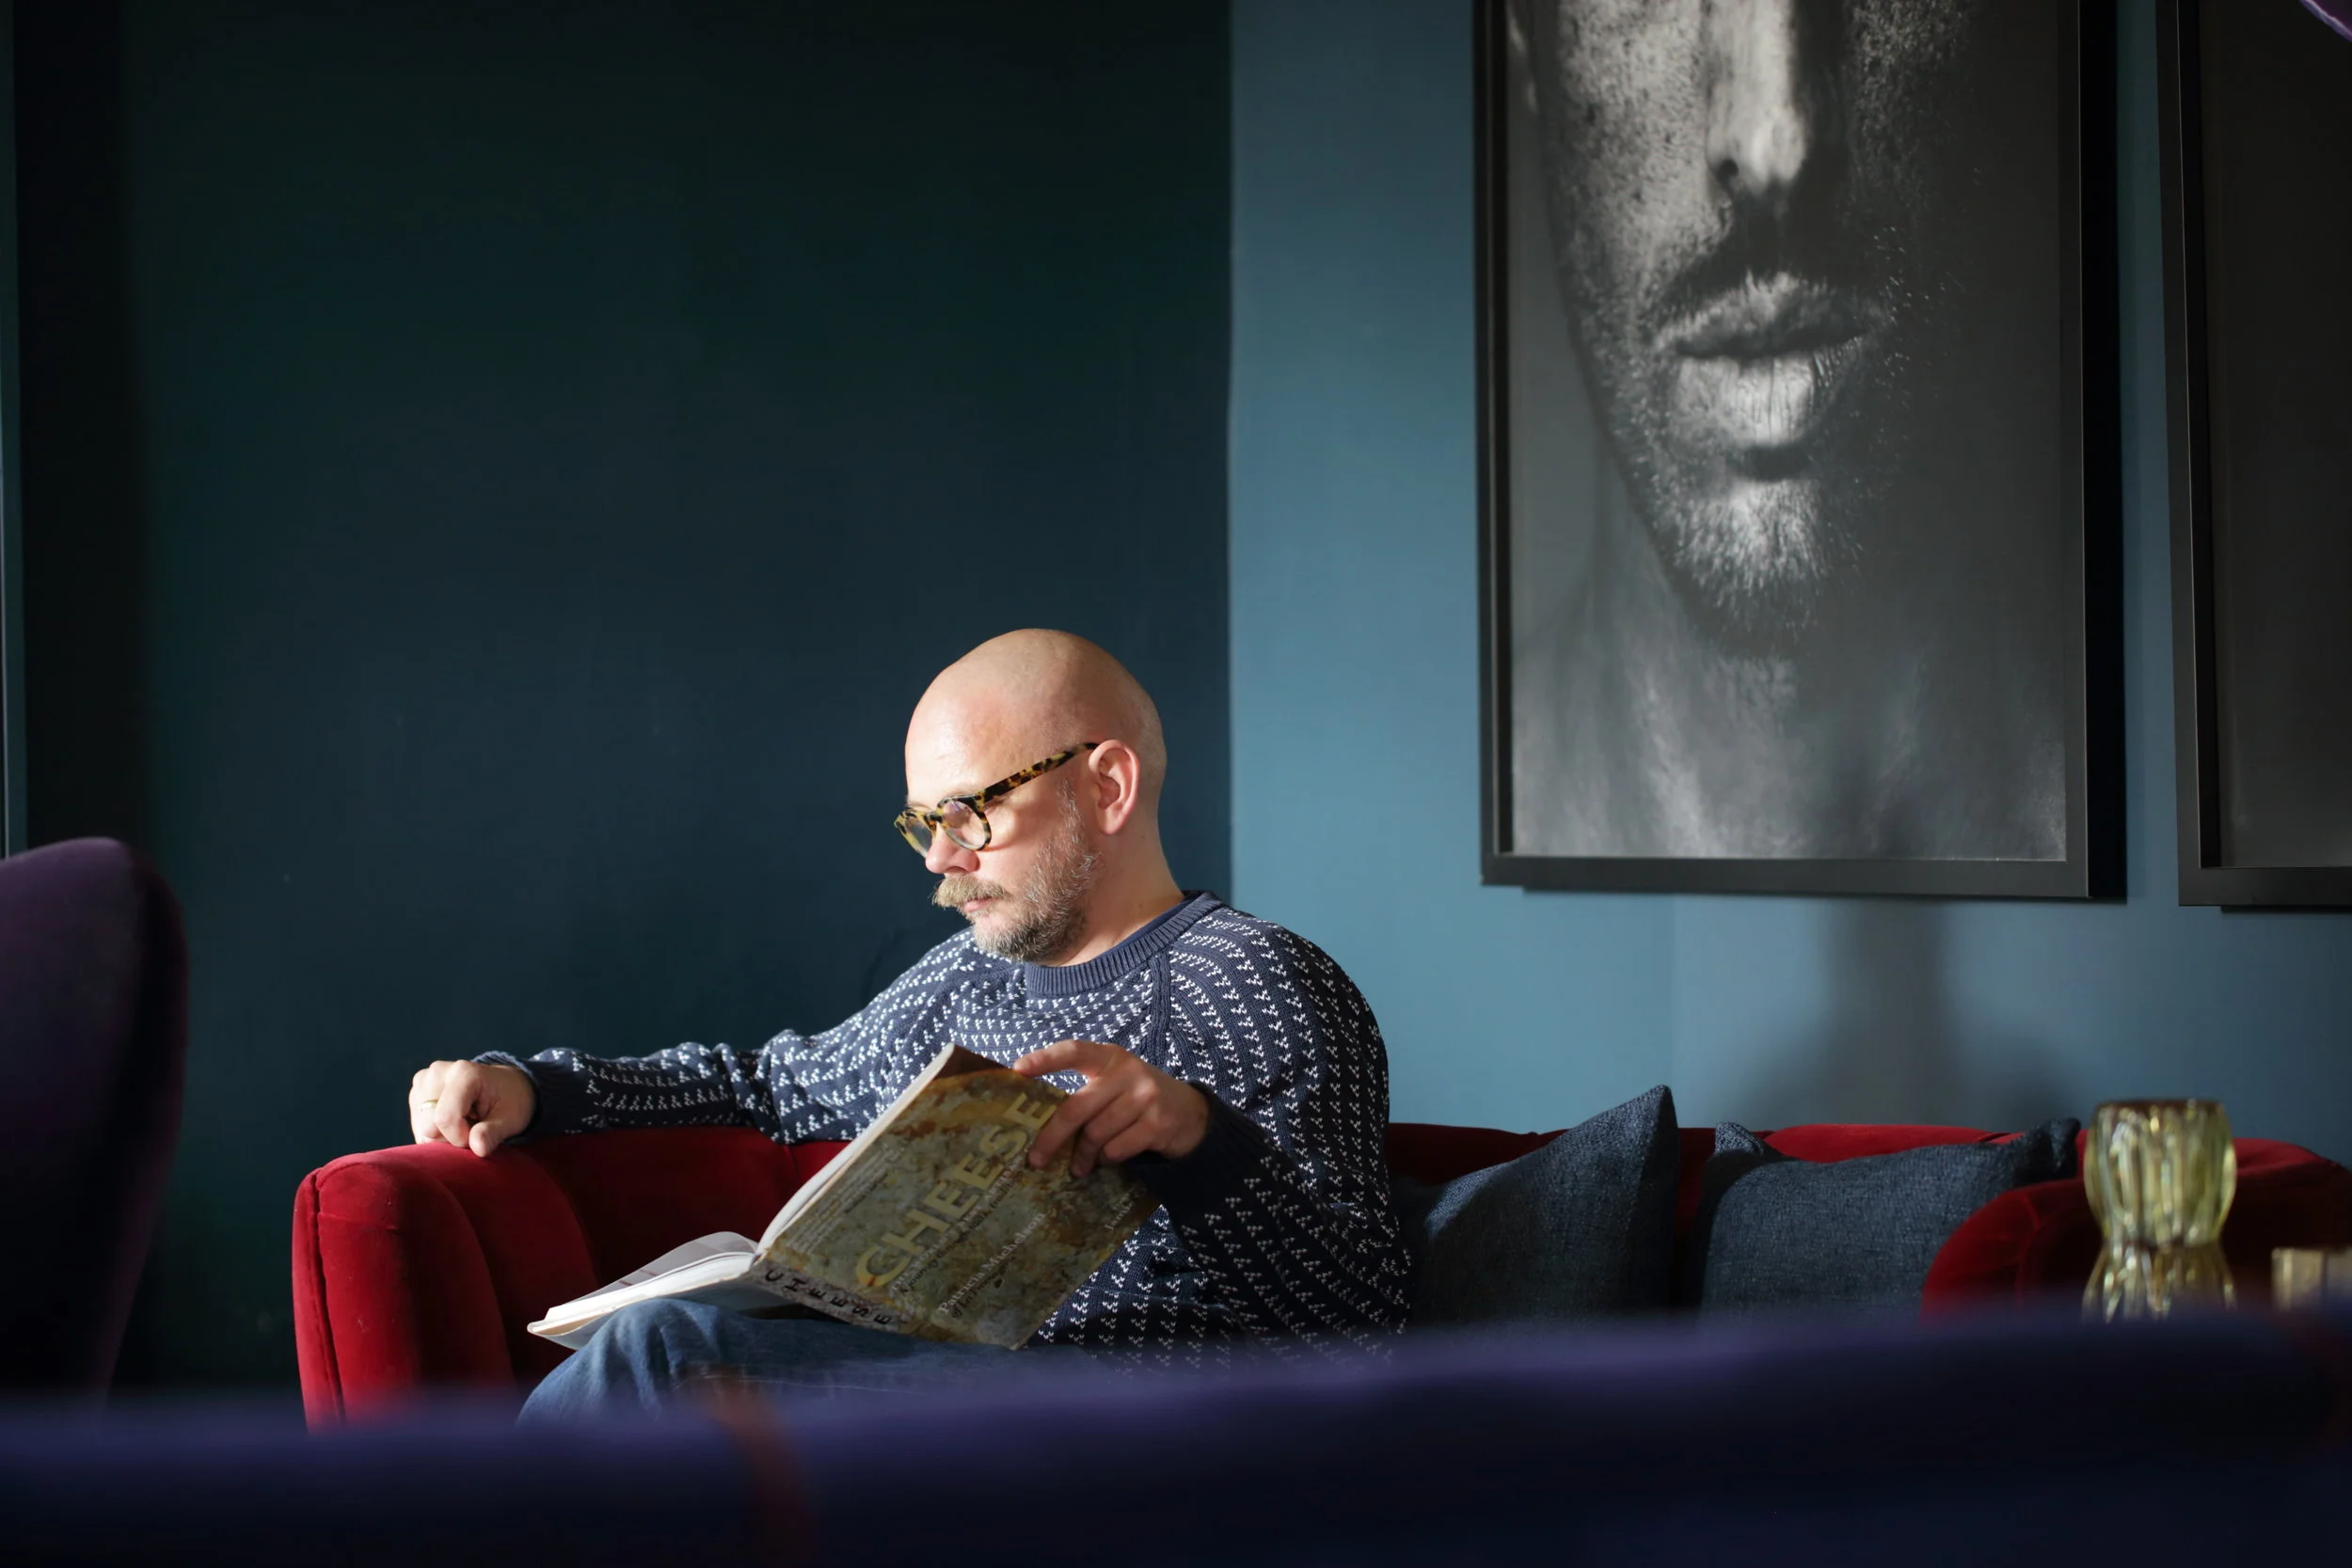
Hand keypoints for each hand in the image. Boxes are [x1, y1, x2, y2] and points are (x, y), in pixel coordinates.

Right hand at [408, 1059, 535, 1156]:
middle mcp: (438, 1072)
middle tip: (473, 1127)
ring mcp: (424, 1081)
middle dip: (451, 1137)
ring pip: (422, 1129)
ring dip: (443, 1136)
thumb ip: (493, 1133)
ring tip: (464, 1122)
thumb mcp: (510, 1119)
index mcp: (463, 1073)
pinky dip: (436, 1134)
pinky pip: (418, 1128)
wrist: (504, 1086)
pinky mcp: (416, 1093)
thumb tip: (478, 1148)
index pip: (445, 1118)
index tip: (477, 1137)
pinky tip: (452, 1122)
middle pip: (429, 1126)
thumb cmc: (510, 1101)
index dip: (459, 1138)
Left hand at [1014, 1038, 1209, 1176]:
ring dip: (1084, 1156)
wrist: (1191, 1113)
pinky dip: (1108, 1160)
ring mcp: (1145, 1097)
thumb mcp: (1116, 1083)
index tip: (1017, 1070)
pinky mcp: (1157, 1123)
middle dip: (1052, 1137)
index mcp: (1110, 1057)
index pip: (1074, 1051)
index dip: (1045, 1059)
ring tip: (1081, 1165)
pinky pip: (1116, 1150)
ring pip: (1096, 1134)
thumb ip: (1086, 1091)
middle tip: (1035, 1159)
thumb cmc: (1138, 1098)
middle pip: (1077, 1107)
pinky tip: (1110, 1159)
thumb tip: (1038, 1120)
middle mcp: (1128, 1071)